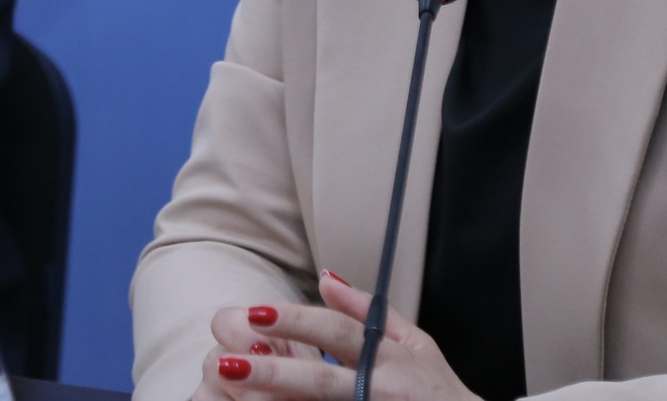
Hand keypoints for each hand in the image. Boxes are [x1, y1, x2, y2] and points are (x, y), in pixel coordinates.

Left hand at [199, 272, 480, 400]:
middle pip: (321, 379)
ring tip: (233, 391)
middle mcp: (382, 389)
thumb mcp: (417, 342)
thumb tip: (326, 277)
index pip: (337, 331)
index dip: (297, 320)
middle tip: (228, 362)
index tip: (254, 312)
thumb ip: (368, 311)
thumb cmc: (438, 390)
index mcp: (392, 356)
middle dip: (273, 372)